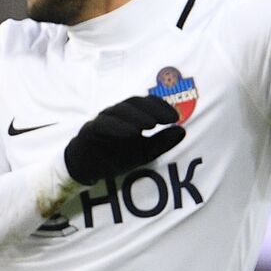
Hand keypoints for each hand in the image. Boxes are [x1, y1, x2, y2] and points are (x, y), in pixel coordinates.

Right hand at [64, 95, 185, 185]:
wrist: (88, 167)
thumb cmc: (117, 155)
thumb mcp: (144, 152)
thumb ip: (162, 142)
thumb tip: (182, 130)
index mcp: (130, 114)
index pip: (146, 103)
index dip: (161, 106)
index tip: (175, 117)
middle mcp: (116, 112)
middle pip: (134, 103)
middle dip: (152, 109)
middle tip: (168, 120)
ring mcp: (103, 119)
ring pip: (119, 110)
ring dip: (137, 116)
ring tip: (151, 125)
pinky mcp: (90, 129)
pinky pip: (104, 124)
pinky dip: (119, 127)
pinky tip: (132, 133)